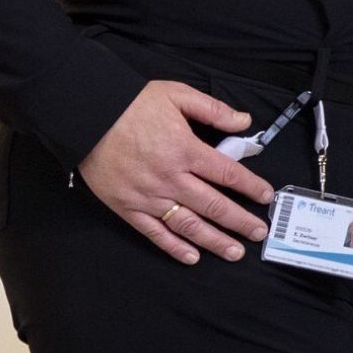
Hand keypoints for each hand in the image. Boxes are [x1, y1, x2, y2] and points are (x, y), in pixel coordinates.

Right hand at [77, 80, 275, 264]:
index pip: (227, 173)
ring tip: (235, 251)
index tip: (265, 197)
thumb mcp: (178, 94)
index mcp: (186, 149)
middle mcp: (171, 177)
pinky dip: (174, 247)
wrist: (87, 116)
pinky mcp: (128, 207)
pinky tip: (192, 257)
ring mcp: (148, 196)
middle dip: (239, 221)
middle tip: (259, 233)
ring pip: (188, 224)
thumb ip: (214, 109)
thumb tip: (244, 121)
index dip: (250, 187)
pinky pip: (155, 233)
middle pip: (212, 204)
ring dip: (214, 240)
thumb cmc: (133, 104)